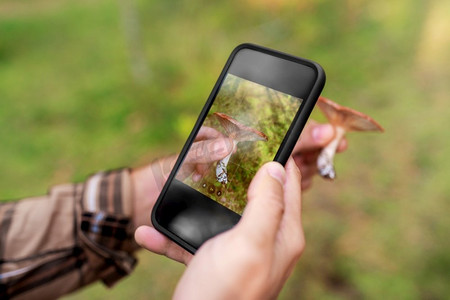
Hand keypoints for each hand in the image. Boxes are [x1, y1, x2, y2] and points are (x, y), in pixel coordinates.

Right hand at [133, 120, 346, 263]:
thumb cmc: (223, 294)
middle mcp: (263, 241)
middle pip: (254, 194)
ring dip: (197, 201)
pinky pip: (193, 240)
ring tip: (177, 185)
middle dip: (235, 172)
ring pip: (219, 213)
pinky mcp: (213, 263)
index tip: (267, 129)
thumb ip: (266, 204)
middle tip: (217, 149)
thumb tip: (276, 167)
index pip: (288, 183)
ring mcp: (237, 253)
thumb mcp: (249, 243)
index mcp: (280, 234)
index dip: (282, 154)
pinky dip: (173, 236)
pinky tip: (149, 232)